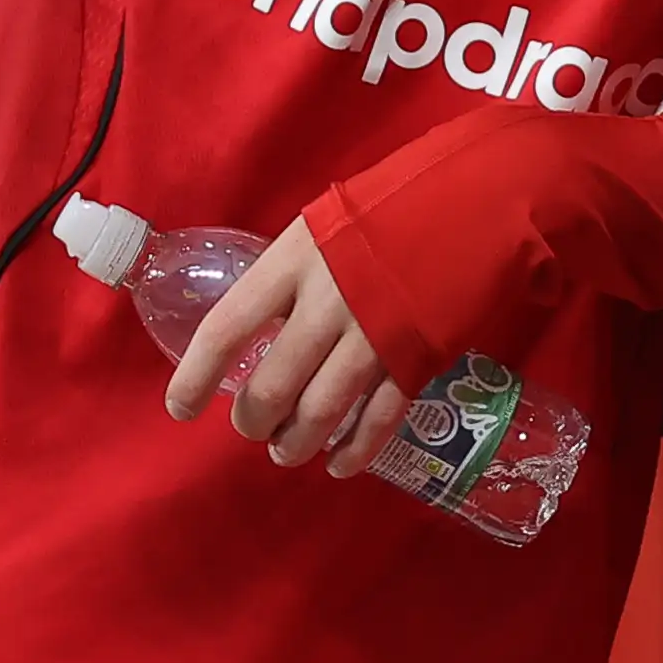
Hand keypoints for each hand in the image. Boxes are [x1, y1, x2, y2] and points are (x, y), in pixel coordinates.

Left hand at [164, 217, 411, 479]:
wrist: (482, 198)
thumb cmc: (398, 202)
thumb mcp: (327, 223)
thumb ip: (294, 274)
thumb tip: (264, 323)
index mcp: (295, 261)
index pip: (227, 327)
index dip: (197, 375)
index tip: (180, 408)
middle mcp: (328, 303)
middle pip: (273, 384)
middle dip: (254, 419)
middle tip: (252, 427)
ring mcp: (375, 336)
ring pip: (321, 411)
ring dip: (297, 441)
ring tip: (288, 450)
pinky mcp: (417, 359)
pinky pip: (378, 420)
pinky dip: (355, 450)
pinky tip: (340, 463)